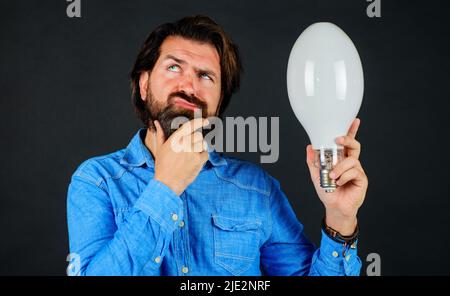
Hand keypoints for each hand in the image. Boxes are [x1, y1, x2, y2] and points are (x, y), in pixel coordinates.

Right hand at [153, 118, 208, 195]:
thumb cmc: (162, 166)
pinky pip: (206, 154)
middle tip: (191, 148)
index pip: (190, 125)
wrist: (167, 183)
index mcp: (175, 139)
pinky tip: (194, 161)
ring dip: (200, 148)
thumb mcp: (160, 148)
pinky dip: (202, 156)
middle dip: (196, 140)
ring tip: (191, 155)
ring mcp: (193, 152)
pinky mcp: (199, 161)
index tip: (205, 121)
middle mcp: (185, 143)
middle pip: (198, 135)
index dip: (199, 121)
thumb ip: (160, 134)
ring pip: (203, 144)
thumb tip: (157, 123)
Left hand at [306, 118, 367, 234]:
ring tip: (332, 177)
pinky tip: (339, 183)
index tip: (354, 120)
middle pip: (354, 145)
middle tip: (338, 139)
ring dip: (339, 167)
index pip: (347, 142)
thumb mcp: (316, 175)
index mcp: (341, 159)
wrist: (334, 207)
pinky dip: (344, 177)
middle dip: (348, 139)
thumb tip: (309, 147)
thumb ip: (313, 161)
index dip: (351, 131)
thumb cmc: (328, 191)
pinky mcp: (361, 179)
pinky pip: (354, 172)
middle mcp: (351, 162)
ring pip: (352, 160)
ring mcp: (357, 170)